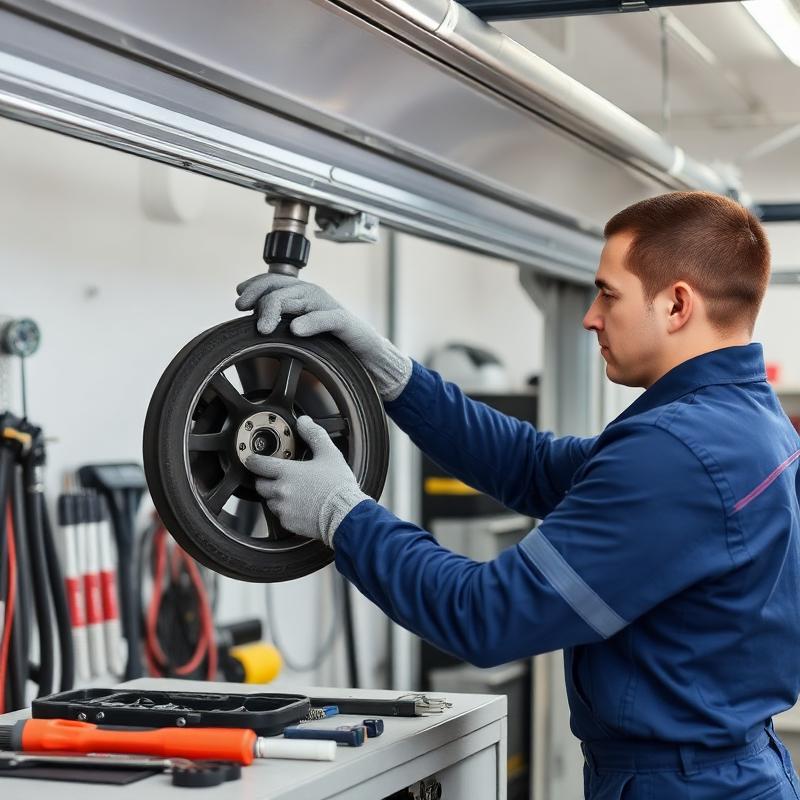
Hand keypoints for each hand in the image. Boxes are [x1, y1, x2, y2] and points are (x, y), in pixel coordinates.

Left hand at [235, 273, 411, 400]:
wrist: (367, 356)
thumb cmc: (332, 344)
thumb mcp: (300, 332)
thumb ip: (280, 323)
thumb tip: (251, 323)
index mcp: (302, 295)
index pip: (273, 280)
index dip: (254, 287)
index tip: (239, 302)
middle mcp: (314, 295)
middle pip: (282, 287)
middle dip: (260, 298)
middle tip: (243, 314)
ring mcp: (329, 307)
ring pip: (300, 299)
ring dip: (277, 309)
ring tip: (262, 327)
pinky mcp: (345, 323)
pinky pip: (327, 318)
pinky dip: (311, 322)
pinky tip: (296, 330)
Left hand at [245, 416, 368, 546]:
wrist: (346, 515)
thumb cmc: (338, 486)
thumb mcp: (329, 454)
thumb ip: (313, 434)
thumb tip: (304, 422)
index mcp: (288, 473)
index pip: (258, 464)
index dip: (253, 460)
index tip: (252, 459)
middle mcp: (281, 491)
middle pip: (260, 484)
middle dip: (265, 479)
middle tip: (277, 476)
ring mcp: (284, 509)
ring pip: (269, 501)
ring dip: (275, 495)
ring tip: (293, 492)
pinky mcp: (289, 523)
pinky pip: (280, 515)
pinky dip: (286, 510)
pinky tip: (300, 506)